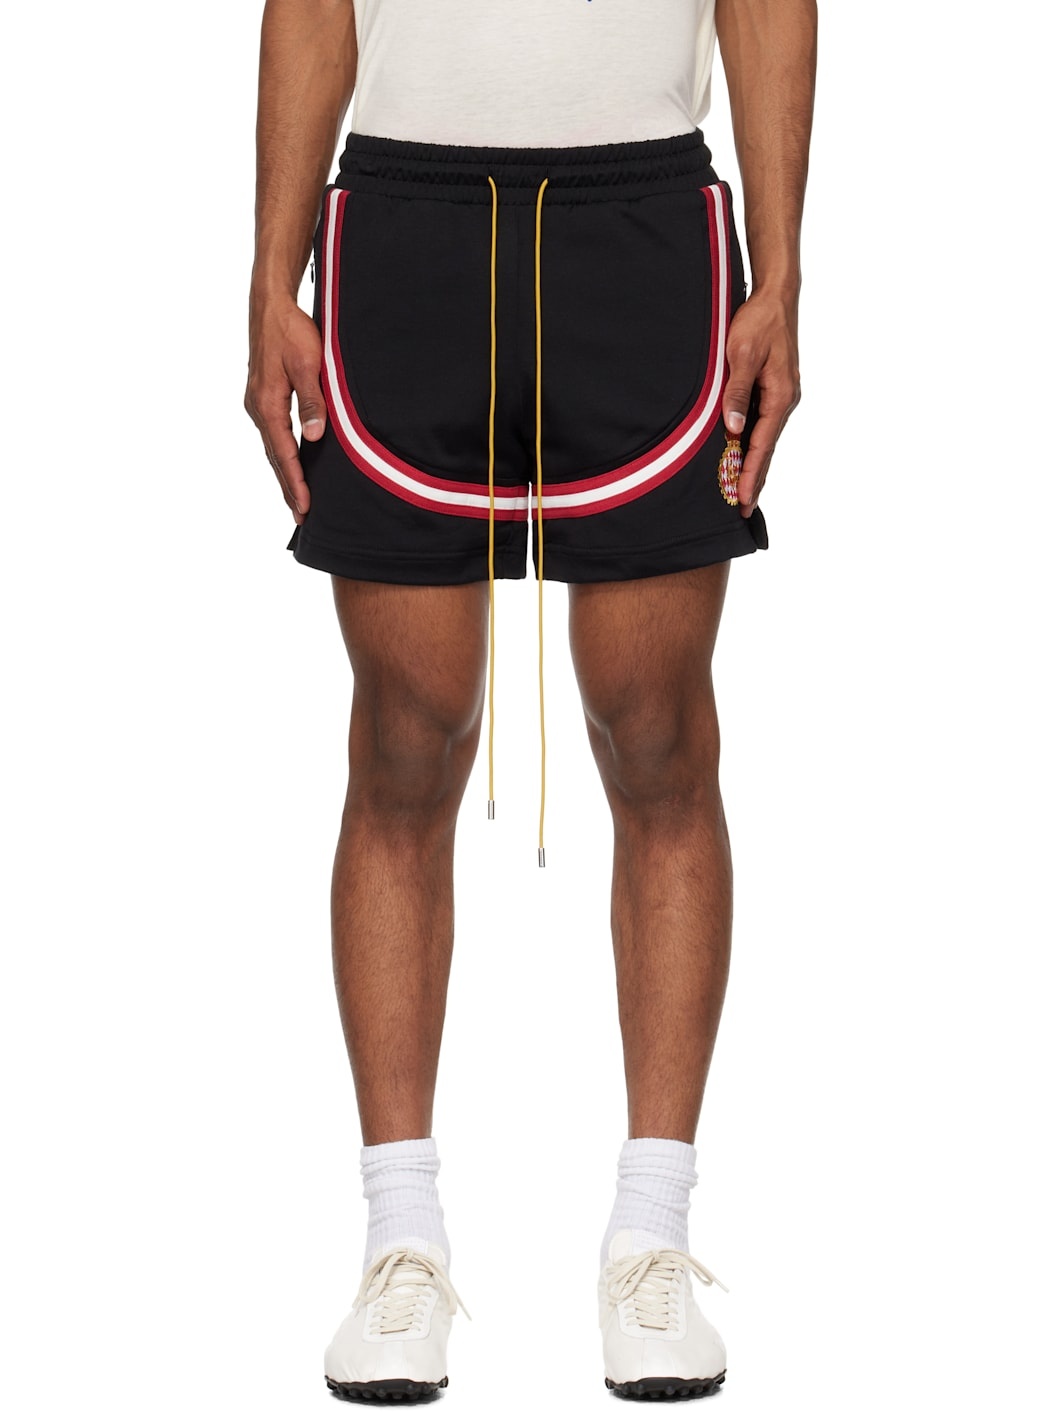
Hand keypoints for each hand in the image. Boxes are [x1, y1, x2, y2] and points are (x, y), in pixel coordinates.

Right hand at [244, 296, 325, 524]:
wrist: (270, 305)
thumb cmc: (291, 331)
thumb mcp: (307, 365)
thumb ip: (312, 402)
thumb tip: (313, 438)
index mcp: (268, 404)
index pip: (284, 454)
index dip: (295, 483)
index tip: (304, 507)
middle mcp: (258, 408)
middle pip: (274, 458)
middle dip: (287, 488)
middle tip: (300, 516)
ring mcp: (257, 403)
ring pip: (272, 448)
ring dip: (284, 474)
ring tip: (295, 498)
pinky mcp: (262, 397)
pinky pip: (272, 434)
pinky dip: (280, 454)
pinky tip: (289, 463)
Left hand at [721, 291, 800, 517]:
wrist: (776, 296)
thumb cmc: (759, 321)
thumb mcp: (742, 355)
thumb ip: (738, 392)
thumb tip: (734, 429)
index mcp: (781, 396)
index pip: (761, 445)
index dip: (749, 474)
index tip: (742, 499)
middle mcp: (784, 400)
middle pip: (767, 449)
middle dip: (754, 479)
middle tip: (743, 509)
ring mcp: (781, 395)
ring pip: (765, 438)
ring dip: (754, 465)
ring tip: (742, 492)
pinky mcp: (774, 389)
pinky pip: (763, 424)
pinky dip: (754, 445)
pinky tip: (744, 456)